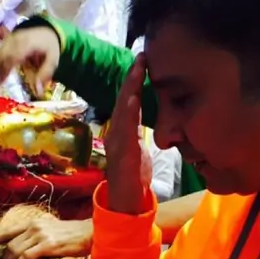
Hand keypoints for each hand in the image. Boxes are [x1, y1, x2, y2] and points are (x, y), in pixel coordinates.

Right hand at [0, 26, 59, 92]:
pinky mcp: (5, 41)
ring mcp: (9, 39)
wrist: (46, 30)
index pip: (11, 57)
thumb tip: (38, 91)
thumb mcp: (52, 60)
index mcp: (27, 44)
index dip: (4, 70)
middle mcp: (15, 40)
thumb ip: (45, 74)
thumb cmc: (49, 47)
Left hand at [0, 217, 92, 258]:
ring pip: (14, 250)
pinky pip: (26, 257)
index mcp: (33, 222)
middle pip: (8, 244)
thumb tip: (28, 248)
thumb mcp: (51, 230)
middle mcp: (34, 226)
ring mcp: (40, 235)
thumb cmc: (73, 234)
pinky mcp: (48, 245)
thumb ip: (37, 236)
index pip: (6, 231)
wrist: (90, 232)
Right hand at [103, 54, 151, 214]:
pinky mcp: (122, 153)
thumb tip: (142, 120)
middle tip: (142, 56)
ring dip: (130, 89)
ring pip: (123, 111)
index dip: (134, 81)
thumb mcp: (139, 149)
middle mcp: (116, 133)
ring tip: (137, 70)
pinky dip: (128, 112)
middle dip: (132, 78)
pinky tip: (132, 98)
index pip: (129, 101)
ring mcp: (117, 142)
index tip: (143, 62)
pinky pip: (125, 129)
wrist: (126, 202)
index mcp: (122, 131)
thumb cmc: (133, 177)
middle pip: (124, 100)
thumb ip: (138, 133)